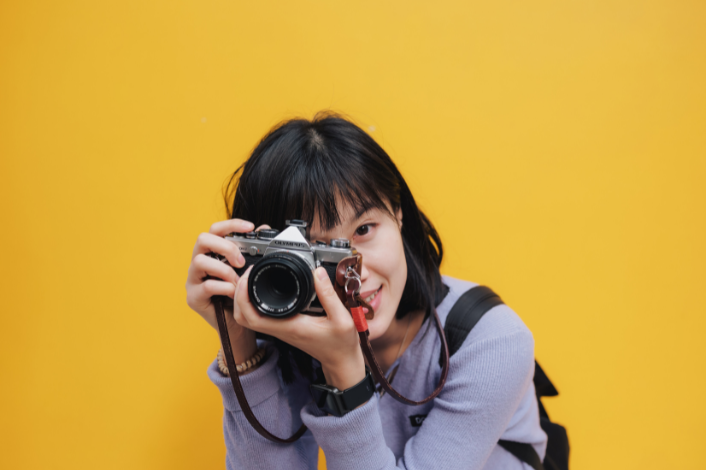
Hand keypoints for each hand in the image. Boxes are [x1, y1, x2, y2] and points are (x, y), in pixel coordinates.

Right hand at [185, 218, 258, 363]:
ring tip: (237, 280)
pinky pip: (207, 286)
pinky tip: (233, 292)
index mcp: (211, 253)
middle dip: (225, 247)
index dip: (231, 224)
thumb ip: (253, 250)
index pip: (215, 229)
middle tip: (240, 260)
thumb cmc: (240, 295)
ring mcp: (193, 279)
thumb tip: (264, 228)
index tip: (250, 227)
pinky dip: (224, 288)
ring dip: (224, 269)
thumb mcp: (248, 271)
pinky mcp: (193, 297)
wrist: (236, 325)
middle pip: (202, 239)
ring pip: (200, 261)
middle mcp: (199, 262)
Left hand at [233, 266, 366, 390]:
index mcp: (289, 327)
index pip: (252, 316)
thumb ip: (329, 295)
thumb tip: (318, 272)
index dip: (243, 295)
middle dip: (238, 294)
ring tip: (252, 278)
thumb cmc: (341, 344)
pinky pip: (260, 316)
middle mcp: (280, 329)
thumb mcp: (341, 318)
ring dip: (243, 299)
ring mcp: (280, 330)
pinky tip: (263, 288)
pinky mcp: (284, 328)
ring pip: (249, 317)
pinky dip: (254, 303)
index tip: (250, 274)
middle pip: (243, 316)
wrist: (341, 360)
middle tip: (248, 273)